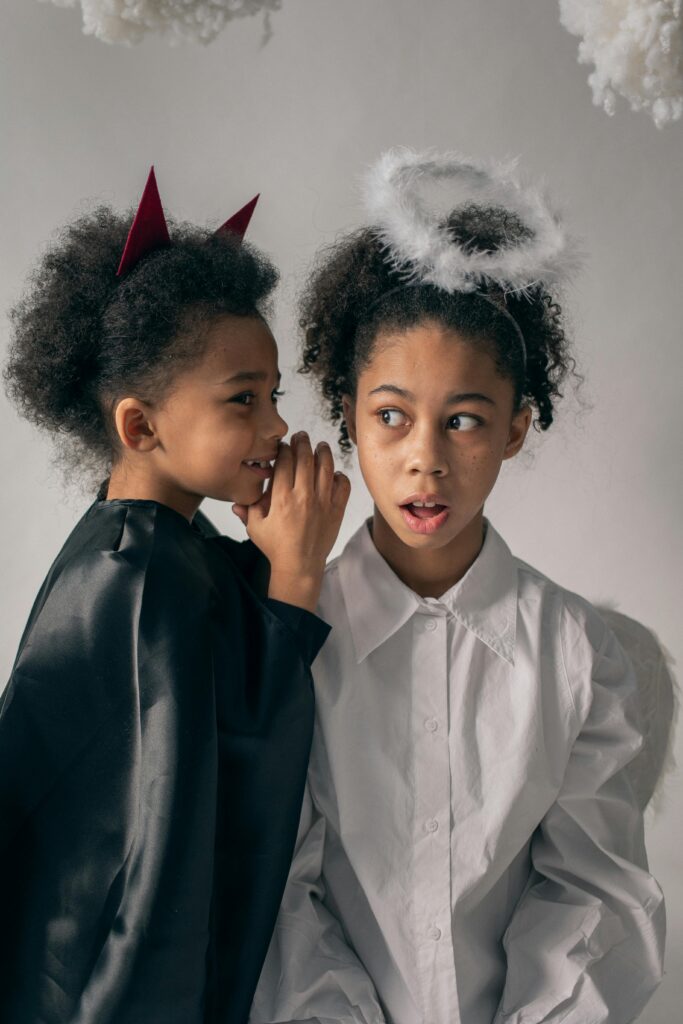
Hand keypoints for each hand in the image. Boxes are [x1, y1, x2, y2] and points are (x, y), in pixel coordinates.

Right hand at [232, 433, 349, 611]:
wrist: (300, 566)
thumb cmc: (277, 548)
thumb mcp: (256, 528)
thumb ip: (247, 509)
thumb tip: (235, 500)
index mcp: (282, 498)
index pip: (285, 462)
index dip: (284, 449)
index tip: (283, 445)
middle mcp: (304, 497)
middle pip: (306, 458)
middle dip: (303, 443)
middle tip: (301, 436)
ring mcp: (323, 502)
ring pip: (327, 467)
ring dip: (323, 452)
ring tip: (320, 446)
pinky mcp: (336, 510)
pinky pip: (343, 485)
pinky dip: (339, 475)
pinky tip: (333, 473)